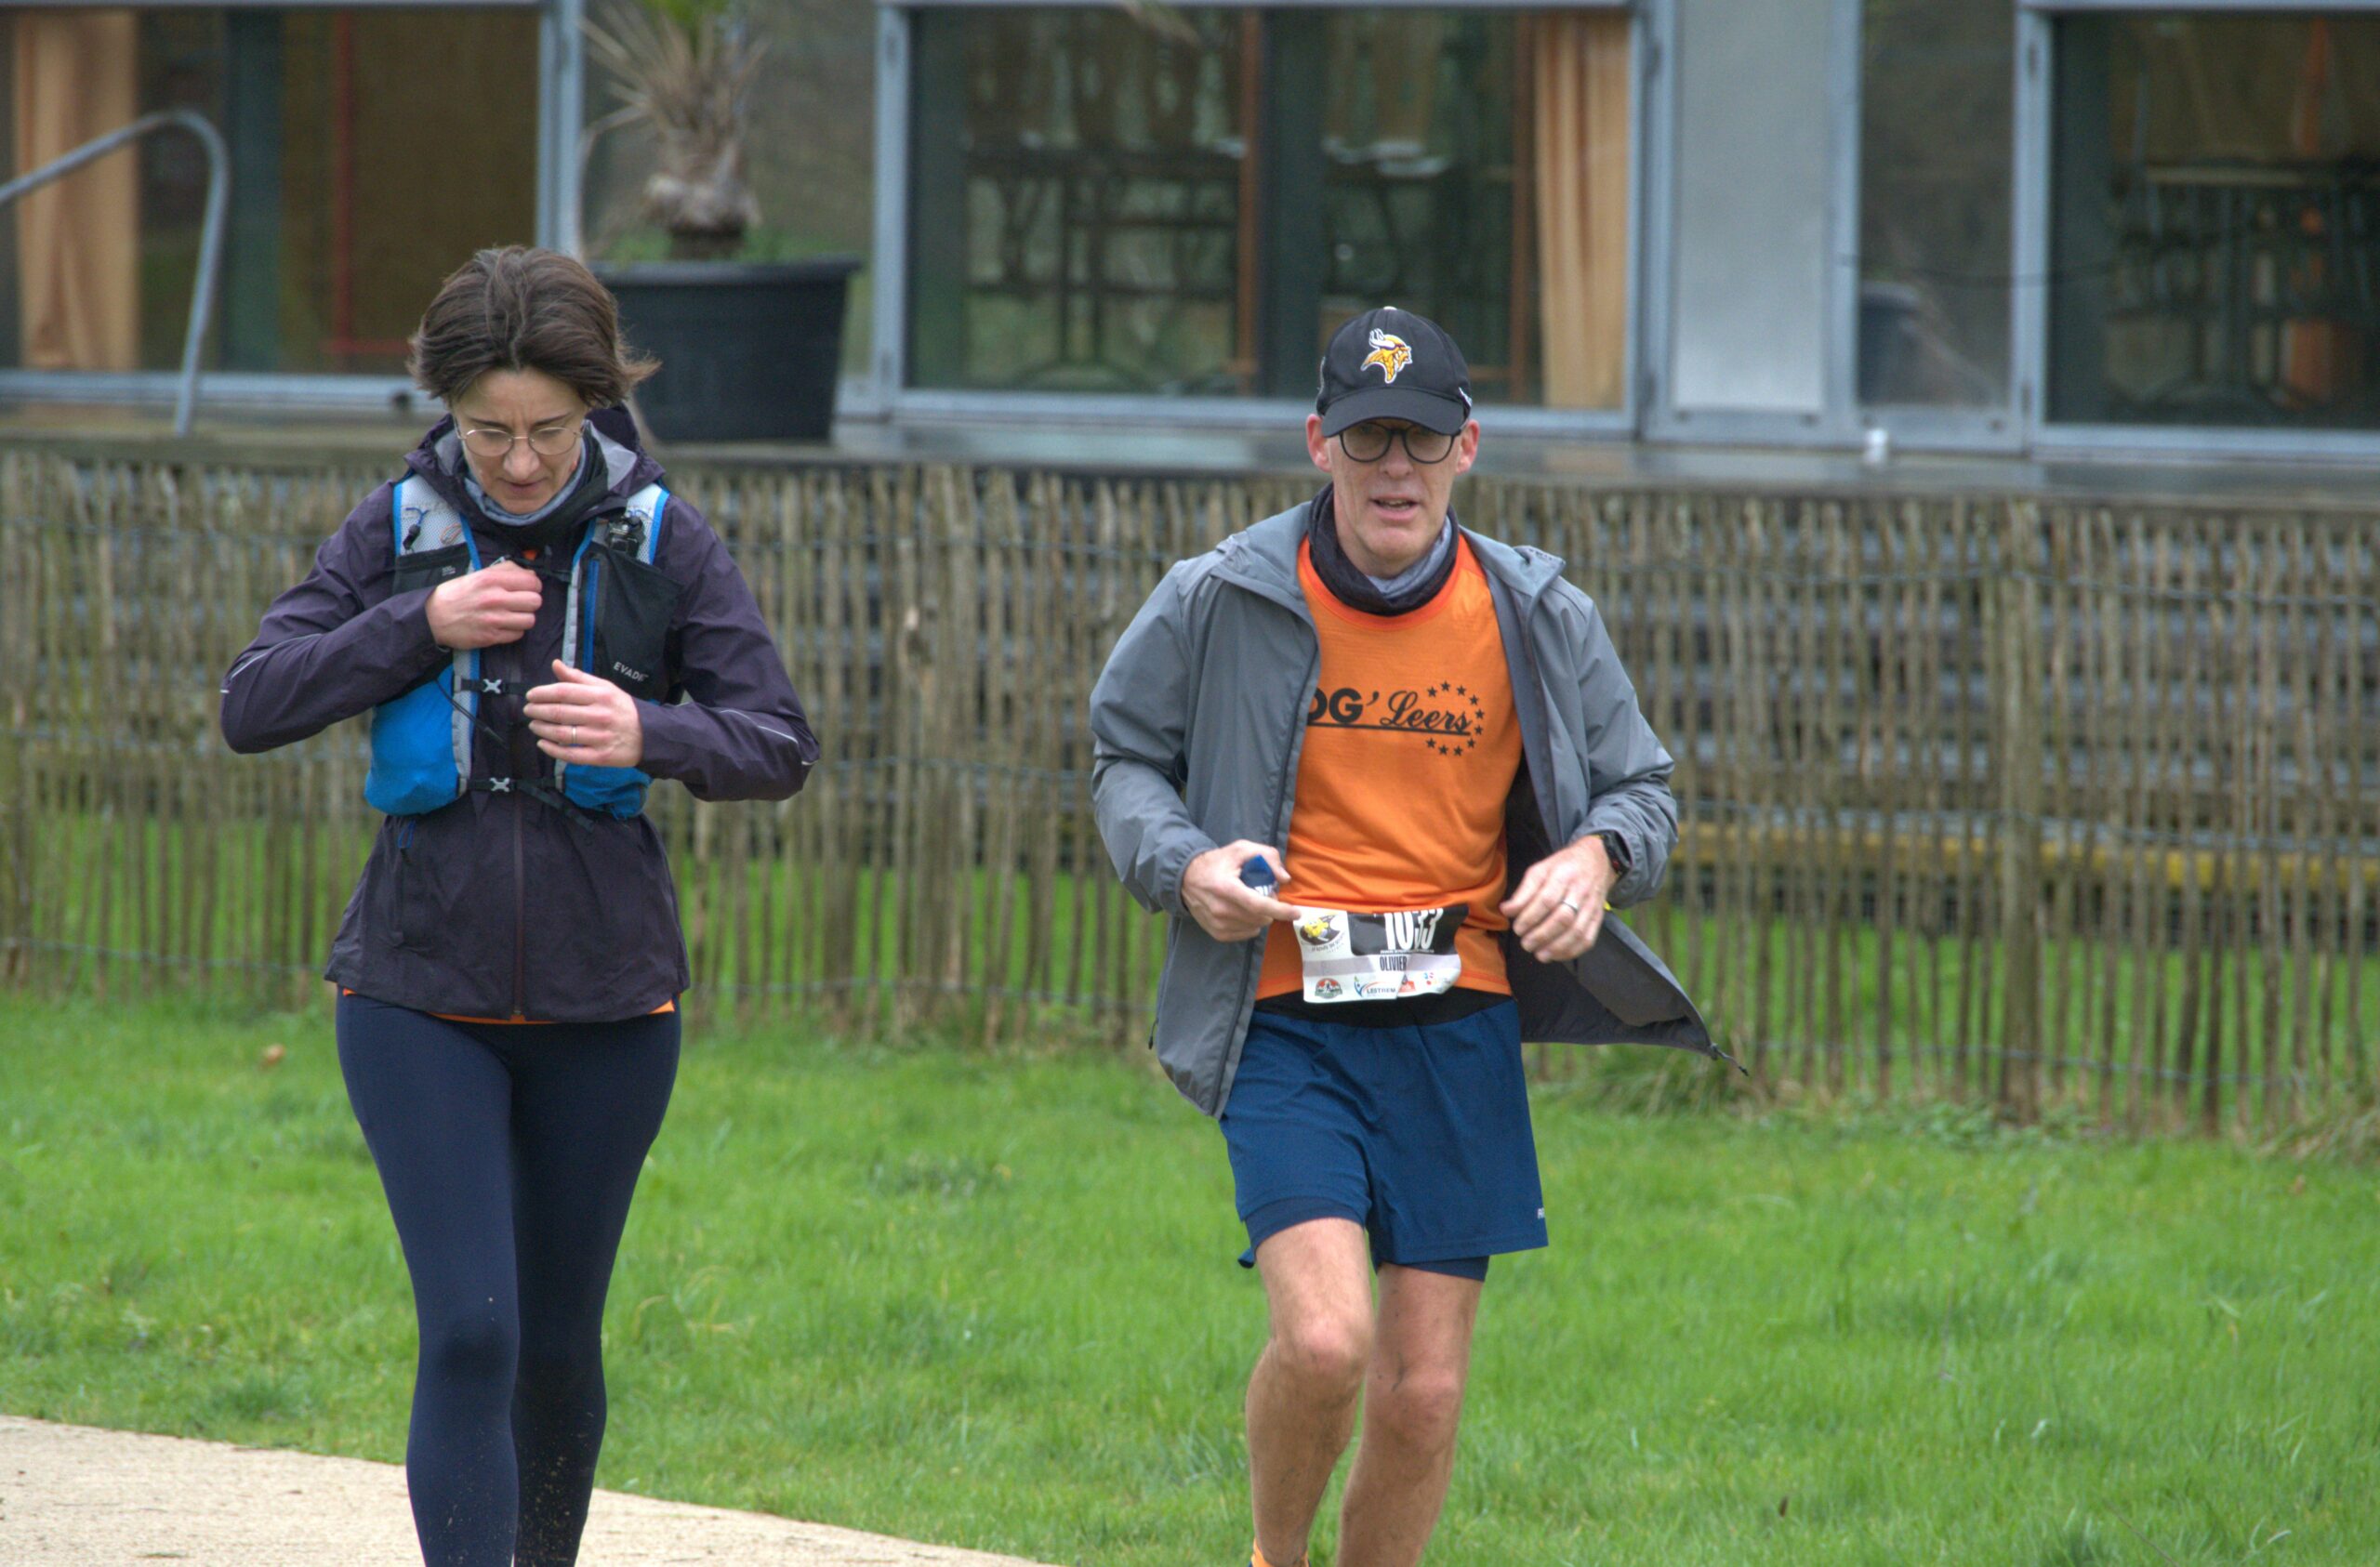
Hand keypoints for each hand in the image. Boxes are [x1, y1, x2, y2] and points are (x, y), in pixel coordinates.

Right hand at [426, 560, 540, 648]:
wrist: (433, 617)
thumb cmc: (457, 594)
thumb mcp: (479, 574)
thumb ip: (506, 571)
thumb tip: (531, 574)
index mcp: (491, 579)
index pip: (532, 582)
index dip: (533, 585)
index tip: (526, 588)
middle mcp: (494, 598)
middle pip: (535, 601)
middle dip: (530, 602)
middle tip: (519, 603)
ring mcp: (493, 619)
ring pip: (530, 620)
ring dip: (523, 618)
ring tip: (512, 615)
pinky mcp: (491, 636)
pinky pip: (518, 634)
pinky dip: (514, 631)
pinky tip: (504, 625)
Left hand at [524, 660, 643, 768]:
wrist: (650, 735)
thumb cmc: (622, 709)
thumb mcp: (605, 688)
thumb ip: (578, 677)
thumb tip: (556, 664)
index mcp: (601, 696)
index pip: (564, 692)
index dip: (542, 693)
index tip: (530, 696)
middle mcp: (600, 716)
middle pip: (559, 713)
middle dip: (537, 711)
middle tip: (528, 710)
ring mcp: (600, 738)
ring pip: (562, 734)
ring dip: (542, 729)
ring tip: (534, 725)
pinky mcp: (600, 756)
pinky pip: (570, 754)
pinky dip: (552, 750)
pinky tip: (542, 744)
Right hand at [1181, 842, 1296, 942]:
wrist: (1186, 878)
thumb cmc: (1217, 862)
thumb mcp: (1241, 849)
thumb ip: (1266, 856)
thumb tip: (1284, 879)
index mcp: (1226, 888)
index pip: (1258, 905)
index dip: (1280, 911)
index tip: (1297, 913)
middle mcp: (1220, 909)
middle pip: (1259, 918)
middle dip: (1270, 909)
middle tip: (1264, 894)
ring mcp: (1217, 923)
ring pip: (1255, 927)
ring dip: (1261, 917)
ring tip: (1251, 902)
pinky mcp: (1216, 933)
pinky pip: (1245, 933)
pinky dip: (1251, 924)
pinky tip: (1244, 912)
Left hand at [1501, 834, 1616, 962]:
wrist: (1596, 861)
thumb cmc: (1563, 866)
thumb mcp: (1540, 869)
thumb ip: (1524, 891)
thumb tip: (1506, 910)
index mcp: (1563, 875)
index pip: (1546, 900)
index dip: (1530, 917)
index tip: (1518, 928)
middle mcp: (1580, 891)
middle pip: (1562, 918)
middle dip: (1541, 935)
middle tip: (1526, 944)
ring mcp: (1592, 906)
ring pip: (1576, 931)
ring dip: (1556, 947)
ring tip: (1539, 954)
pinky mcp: (1598, 918)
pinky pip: (1588, 938)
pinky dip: (1571, 951)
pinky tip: (1556, 955)